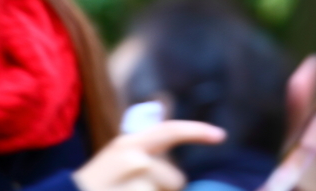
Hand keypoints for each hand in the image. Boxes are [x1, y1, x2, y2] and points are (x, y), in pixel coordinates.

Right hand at [73, 120, 225, 190]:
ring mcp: (137, 181)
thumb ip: (143, 157)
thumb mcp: (114, 163)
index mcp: (127, 144)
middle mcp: (134, 158)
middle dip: (162, 190)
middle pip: (175, 179)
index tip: (221, 136)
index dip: (197, 132)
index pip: (170, 130)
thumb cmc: (94, 187)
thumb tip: (175, 168)